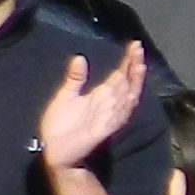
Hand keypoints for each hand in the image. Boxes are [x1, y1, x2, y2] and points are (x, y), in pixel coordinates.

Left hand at [35, 45, 145, 170]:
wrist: (55, 150)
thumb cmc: (60, 126)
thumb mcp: (65, 96)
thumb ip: (75, 78)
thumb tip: (80, 57)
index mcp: (102, 96)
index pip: (120, 75)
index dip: (128, 60)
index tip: (134, 45)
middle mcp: (111, 104)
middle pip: (128, 82)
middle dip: (134, 66)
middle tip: (139, 48)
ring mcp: (111, 116)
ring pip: (128, 95)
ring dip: (135, 80)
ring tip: (139, 63)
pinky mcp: (105, 127)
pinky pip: (120, 113)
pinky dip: (126, 102)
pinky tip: (130, 90)